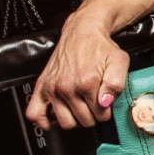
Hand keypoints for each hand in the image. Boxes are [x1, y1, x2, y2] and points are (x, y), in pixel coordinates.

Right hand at [24, 15, 129, 129]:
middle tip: (94, 104)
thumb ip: (116, 83)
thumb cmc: (100, 47)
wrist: (83, 32)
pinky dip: (45, 121)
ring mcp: (52, 88)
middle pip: (84, 121)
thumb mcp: (119, 61)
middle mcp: (67, 86)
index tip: (106, 104)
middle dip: (93, 115)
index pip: (100, 114)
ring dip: (75, 119)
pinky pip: (34, 114)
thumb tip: (105, 102)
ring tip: (80, 108)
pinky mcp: (41, 87)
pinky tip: (57, 116)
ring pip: (65, 122)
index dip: (106, 111)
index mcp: (87, 82)